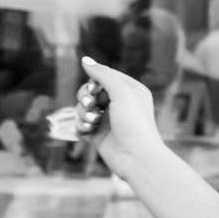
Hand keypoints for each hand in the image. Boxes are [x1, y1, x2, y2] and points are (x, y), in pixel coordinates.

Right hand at [75, 56, 163, 176]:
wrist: (137, 157)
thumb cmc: (134, 122)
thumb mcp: (121, 92)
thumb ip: (102, 74)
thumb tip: (85, 60)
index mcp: (129, 90)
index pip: (104, 76)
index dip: (94, 81)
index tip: (94, 90)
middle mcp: (118, 104)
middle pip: (89, 91)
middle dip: (85, 97)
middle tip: (90, 104)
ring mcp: (107, 120)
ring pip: (82, 108)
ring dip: (82, 113)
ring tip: (92, 121)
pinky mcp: (98, 136)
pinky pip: (81, 125)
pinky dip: (81, 127)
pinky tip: (89, 131)